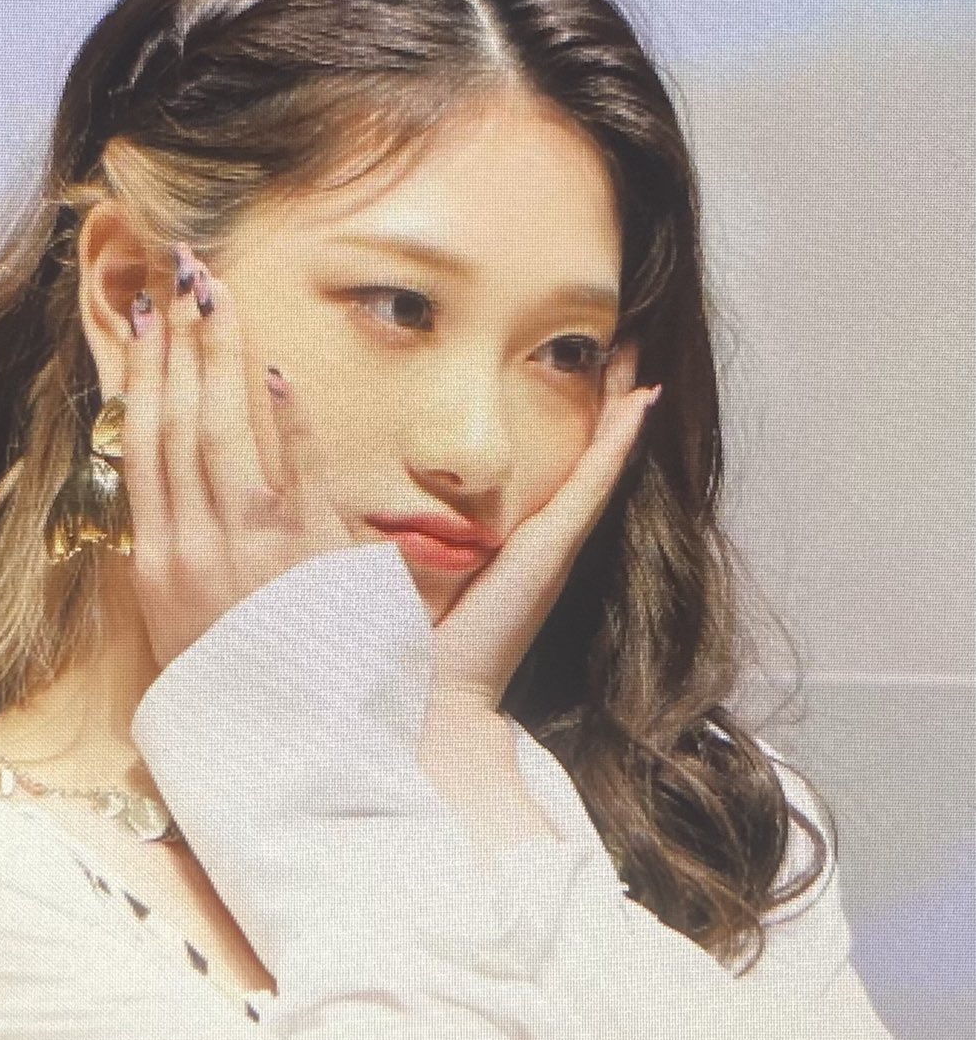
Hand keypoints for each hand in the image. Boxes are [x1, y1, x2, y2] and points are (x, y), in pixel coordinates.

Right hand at [121, 245, 355, 669]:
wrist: (288, 761)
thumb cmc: (238, 703)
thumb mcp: (181, 638)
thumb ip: (178, 572)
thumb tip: (169, 515)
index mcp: (157, 567)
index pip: (141, 450)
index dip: (141, 379)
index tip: (143, 324)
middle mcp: (192, 549)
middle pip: (175, 425)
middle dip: (175, 343)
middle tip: (179, 275)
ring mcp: (248, 549)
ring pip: (219, 433)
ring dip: (217, 357)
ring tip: (215, 294)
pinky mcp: (306, 558)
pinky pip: (292, 470)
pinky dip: (282, 420)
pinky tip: (277, 373)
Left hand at [429, 345, 658, 721]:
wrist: (438, 688)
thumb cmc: (422, 636)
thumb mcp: (419, 569)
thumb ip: (419, 539)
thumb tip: (396, 506)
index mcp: (522, 544)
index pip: (561, 470)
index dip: (582, 425)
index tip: (593, 373)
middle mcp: (550, 542)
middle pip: (595, 462)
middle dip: (615, 408)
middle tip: (631, 351)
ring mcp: (559, 545)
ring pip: (604, 466)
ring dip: (626, 415)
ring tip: (643, 365)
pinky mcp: (555, 550)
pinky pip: (593, 483)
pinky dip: (617, 442)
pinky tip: (638, 402)